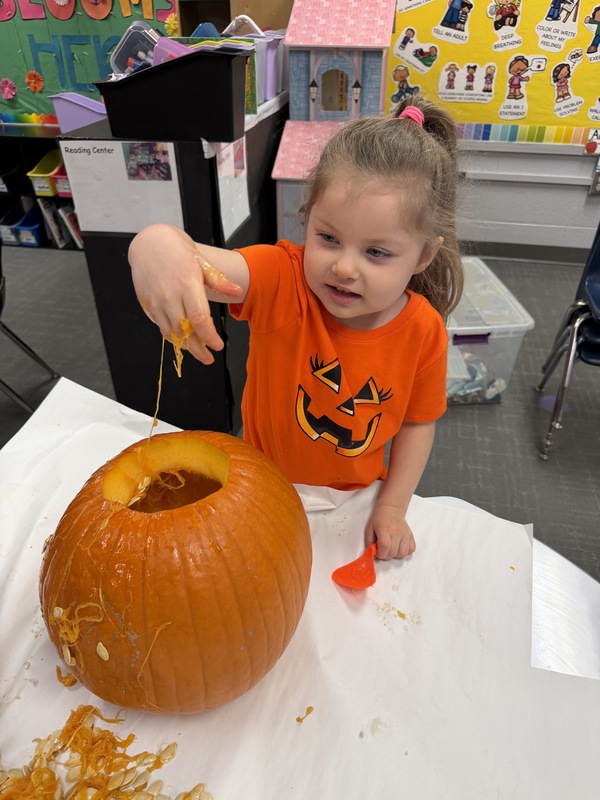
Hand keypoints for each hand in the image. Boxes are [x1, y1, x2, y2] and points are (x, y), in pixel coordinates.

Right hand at [129, 224, 242, 363]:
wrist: (148, 243)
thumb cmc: (177, 251)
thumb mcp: (202, 261)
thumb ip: (219, 280)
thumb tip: (237, 292)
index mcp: (187, 284)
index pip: (199, 319)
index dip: (209, 337)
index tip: (217, 346)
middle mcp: (170, 295)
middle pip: (185, 331)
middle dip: (198, 349)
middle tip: (208, 358)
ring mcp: (156, 301)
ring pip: (172, 332)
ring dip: (185, 345)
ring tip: (198, 351)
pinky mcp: (147, 304)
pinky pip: (161, 326)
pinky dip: (173, 336)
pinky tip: (182, 338)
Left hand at [365, 502, 415, 559]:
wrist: (391, 509)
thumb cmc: (379, 519)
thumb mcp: (369, 529)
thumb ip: (369, 542)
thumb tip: (372, 553)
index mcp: (384, 529)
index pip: (385, 547)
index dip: (380, 554)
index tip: (378, 552)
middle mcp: (396, 532)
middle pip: (393, 552)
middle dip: (386, 555)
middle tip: (383, 550)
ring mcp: (405, 534)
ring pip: (403, 553)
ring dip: (396, 555)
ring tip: (391, 549)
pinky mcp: (410, 535)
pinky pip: (411, 549)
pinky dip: (405, 552)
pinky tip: (399, 547)